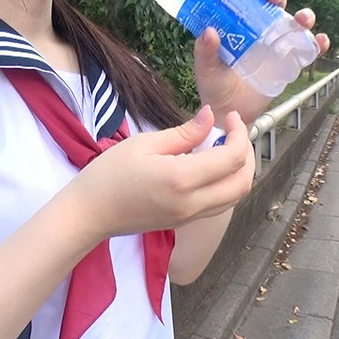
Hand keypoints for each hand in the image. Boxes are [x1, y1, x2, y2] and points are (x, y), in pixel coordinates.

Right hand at [64, 107, 254, 237]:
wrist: (90, 213)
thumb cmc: (108, 174)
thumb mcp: (144, 144)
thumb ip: (184, 133)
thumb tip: (210, 117)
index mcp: (182, 179)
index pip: (232, 158)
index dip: (239, 133)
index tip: (230, 116)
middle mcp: (192, 203)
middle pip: (243, 182)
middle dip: (248, 153)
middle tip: (234, 132)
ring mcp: (190, 216)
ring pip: (235, 197)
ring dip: (241, 171)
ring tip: (226, 147)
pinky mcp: (185, 222)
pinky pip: (220, 204)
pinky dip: (227, 184)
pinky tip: (212, 166)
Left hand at [193, 0, 329, 125]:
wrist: (229, 112)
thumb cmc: (214, 86)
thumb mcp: (206, 69)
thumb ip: (205, 52)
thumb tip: (209, 31)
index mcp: (235, 24)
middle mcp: (258, 29)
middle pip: (271, 3)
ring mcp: (275, 44)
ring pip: (294, 22)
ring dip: (303, 15)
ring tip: (302, 18)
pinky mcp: (289, 61)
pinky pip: (308, 49)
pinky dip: (318, 42)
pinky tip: (320, 40)